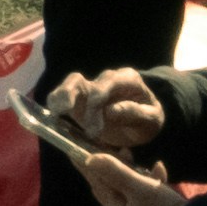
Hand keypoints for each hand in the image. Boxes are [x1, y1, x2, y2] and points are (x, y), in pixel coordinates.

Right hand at [51, 64, 165, 152]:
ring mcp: (90, 89)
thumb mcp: (152, 119)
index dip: (97, 101)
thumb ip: (134, 112)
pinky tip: (54, 118)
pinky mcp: (79, 101)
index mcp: (127, 79)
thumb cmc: (149, 119)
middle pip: (81, 79)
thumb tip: (111, 111)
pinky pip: (63, 99)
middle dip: (70, 94)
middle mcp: (105, 80)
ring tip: (55, 113)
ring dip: (59, 98)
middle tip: (65, 111)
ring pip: (69, 86)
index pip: (108, 83)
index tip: (93, 126)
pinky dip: (57, 106)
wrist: (144, 121)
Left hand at [67, 145, 182, 205]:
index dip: (86, 164)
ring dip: (131, 169)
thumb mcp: (140, 188)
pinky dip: (150, 178)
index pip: (96, 183)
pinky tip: (159, 169)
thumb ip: (116, 172)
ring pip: (127, 185)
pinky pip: (144, 190)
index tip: (73, 148)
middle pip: (110, 183)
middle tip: (104, 144)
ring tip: (131, 153)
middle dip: (110, 164)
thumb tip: (90, 158)